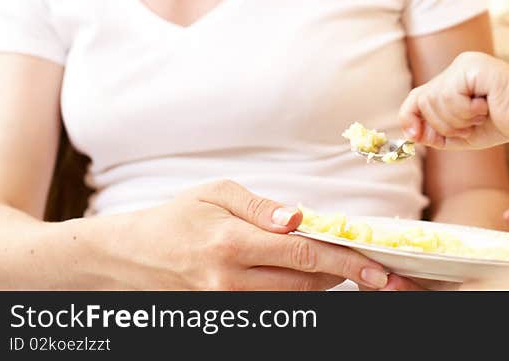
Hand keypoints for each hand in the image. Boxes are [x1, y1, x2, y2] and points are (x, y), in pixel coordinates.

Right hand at [111, 180, 394, 289]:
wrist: (130, 257)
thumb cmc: (177, 216)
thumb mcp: (216, 193)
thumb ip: (261, 206)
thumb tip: (299, 218)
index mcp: (232, 244)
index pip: (303, 256)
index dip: (345, 263)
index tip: (376, 269)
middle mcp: (231, 281)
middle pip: (306, 286)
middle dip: (346, 278)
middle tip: (378, 271)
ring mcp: (227, 304)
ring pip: (294, 301)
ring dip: (326, 287)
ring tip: (351, 272)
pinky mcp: (225, 315)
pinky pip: (274, 308)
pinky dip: (299, 295)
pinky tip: (313, 280)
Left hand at [399, 51, 508, 149]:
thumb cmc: (504, 122)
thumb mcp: (464, 134)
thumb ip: (438, 134)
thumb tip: (412, 134)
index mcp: (454, 80)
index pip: (417, 96)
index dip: (410, 118)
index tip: (415, 137)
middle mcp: (456, 68)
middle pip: (422, 100)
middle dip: (441, 125)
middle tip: (468, 128)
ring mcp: (463, 64)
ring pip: (434, 100)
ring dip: (455, 119)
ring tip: (479, 117)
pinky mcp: (470, 65)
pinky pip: (448, 95)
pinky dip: (464, 111)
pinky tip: (485, 106)